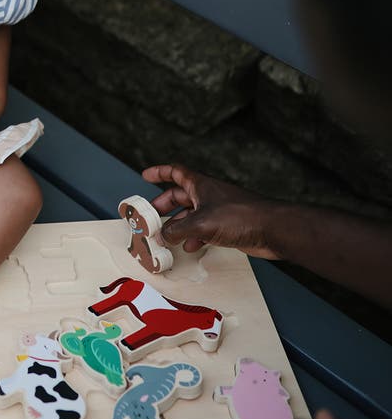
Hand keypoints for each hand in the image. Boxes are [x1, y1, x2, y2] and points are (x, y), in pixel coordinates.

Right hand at [142, 162, 280, 258]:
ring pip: (191, 215)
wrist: (272, 229)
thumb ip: (177, 230)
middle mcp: (208, 195)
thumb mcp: (201, 223)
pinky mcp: (227, 226)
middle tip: (151, 216)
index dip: (160, 172)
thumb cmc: (240, 217)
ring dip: (178, 224)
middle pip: (180, 196)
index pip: (176, 172)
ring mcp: (218, 211)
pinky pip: (204, 229)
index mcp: (201, 185)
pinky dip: (194, 237)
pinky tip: (190, 247)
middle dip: (164, 205)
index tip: (146, 175)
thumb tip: (162, 235)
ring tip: (166, 237)